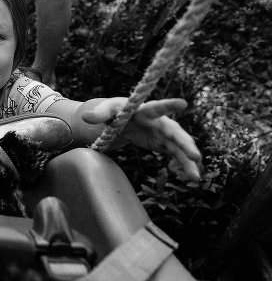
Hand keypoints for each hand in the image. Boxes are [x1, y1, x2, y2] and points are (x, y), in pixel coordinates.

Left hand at [82, 98, 202, 180]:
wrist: (119, 119)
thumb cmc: (114, 111)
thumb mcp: (106, 111)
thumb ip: (98, 114)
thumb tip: (85, 117)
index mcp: (144, 110)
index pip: (156, 107)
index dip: (168, 105)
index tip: (183, 104)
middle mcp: (158, 121)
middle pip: (173, 132)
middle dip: (185, 143)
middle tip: (196, 156)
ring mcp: (162, 134)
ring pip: (178, 146)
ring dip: (188, 160)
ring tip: (195, 177)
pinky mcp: (162, 144)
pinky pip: (176, 155)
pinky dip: (183, 165)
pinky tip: (191, 176)